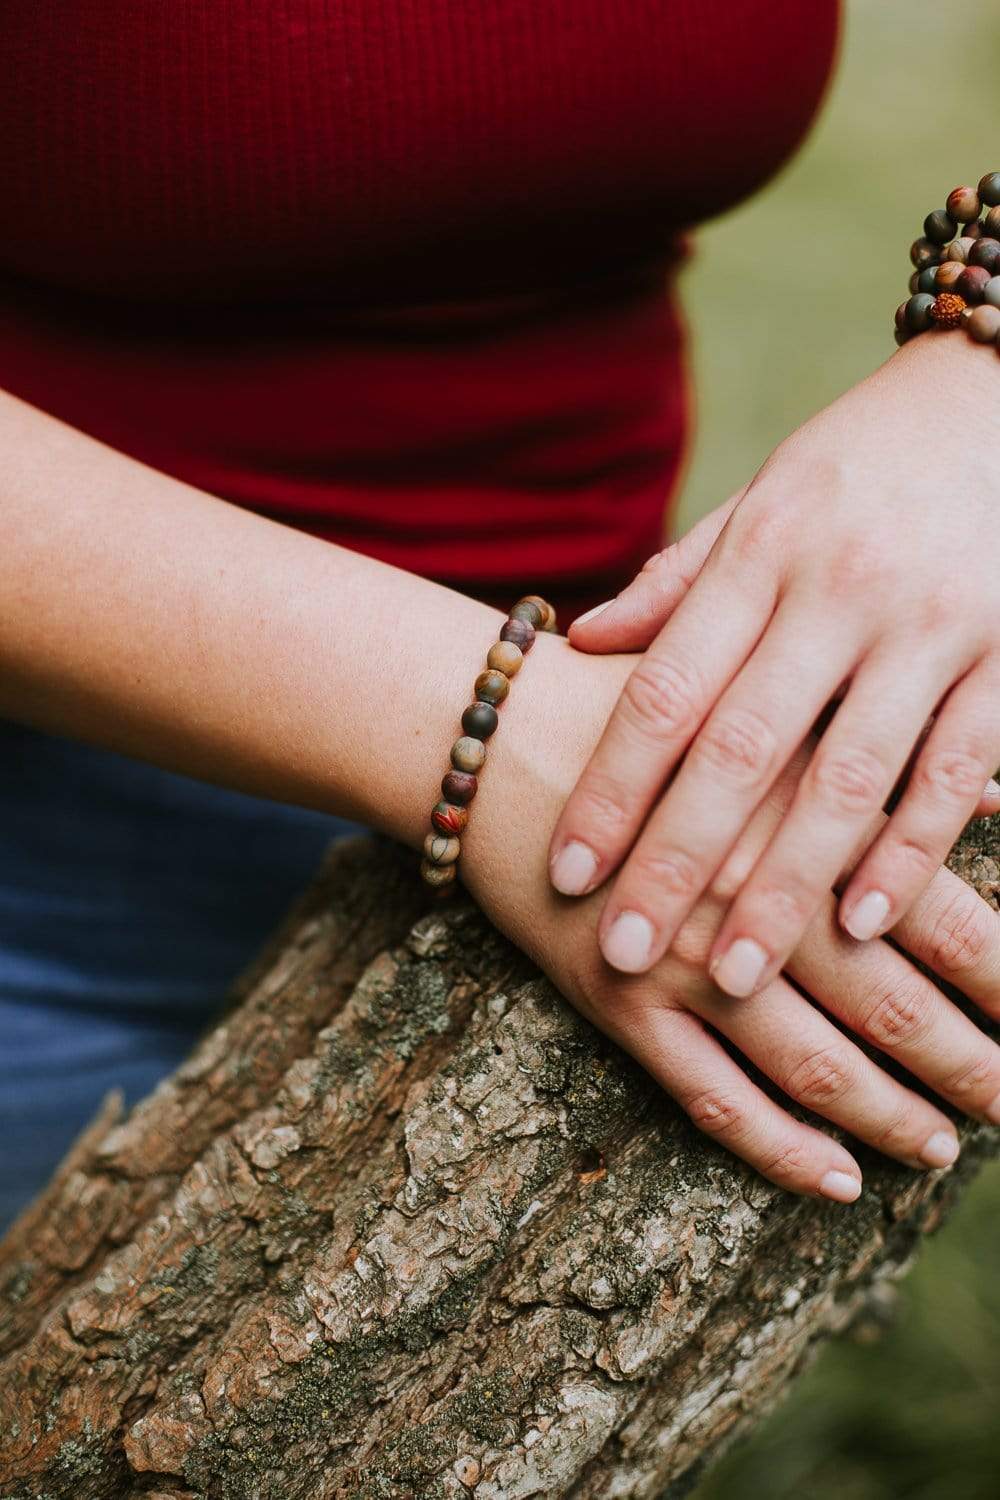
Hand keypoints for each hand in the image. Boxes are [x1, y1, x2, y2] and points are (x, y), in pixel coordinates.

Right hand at [459, 633, 999, 1198]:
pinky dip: (781, 1149)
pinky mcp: (617, 1003)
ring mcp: (684, 960)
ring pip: (814, 1066)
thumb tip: (995, 799)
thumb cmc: (634, 712)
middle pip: (894, 1007)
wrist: (489, 738)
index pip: (942, 918)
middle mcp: (754, 899)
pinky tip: (835, 1179)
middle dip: (972, 1066)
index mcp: (803, 818)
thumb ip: (873, 758)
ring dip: (892, 1119)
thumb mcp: (760, 712)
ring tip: (944, 1148)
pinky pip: (712, 1098)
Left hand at [549, 333, 999, 995]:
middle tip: (626, 951)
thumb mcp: (760, 500)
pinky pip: (954, 773)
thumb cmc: (861, 463)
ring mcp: (931, 626)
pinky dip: (907, 853)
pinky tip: (860, 924)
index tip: (567, 872)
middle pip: (741, 749)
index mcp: (763, 550)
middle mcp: (840, 590)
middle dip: (676, 860)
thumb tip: (582, 643)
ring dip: (785, 886)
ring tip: (733, 974)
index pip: (668, 690)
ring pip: (845, 778)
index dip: (611, 789)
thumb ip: (678, 581)